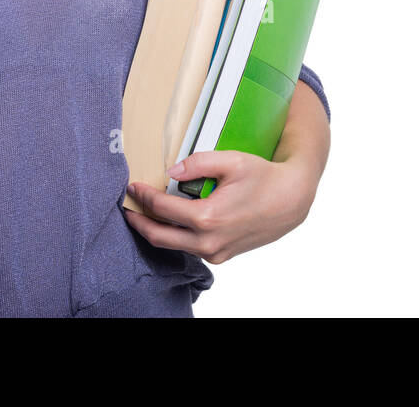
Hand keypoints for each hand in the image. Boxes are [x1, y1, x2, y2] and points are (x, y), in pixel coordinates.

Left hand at [122, 150, 319, 263]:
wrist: (292, 200)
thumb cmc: (263, 177)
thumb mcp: (231, 160)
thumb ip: (198, 163)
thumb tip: (171, 170)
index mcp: (208, 217)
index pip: (162, 208)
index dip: (143, 197)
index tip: (132, 187)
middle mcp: (208, 241)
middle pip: (159, 236)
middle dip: (139, 222)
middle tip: (127, 208)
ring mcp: (215, 253)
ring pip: (174, 246)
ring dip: (157, 230)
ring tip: (146, 213)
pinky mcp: (221, 256)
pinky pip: (190, 248)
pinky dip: (176, 236)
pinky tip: (172, 221)